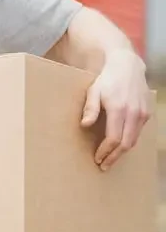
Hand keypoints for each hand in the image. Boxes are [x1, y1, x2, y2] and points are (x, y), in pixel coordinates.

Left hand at [80, 49, 150, 170]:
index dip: (105, 151)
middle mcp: (134, 113)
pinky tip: (119, 145)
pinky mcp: (147, 113)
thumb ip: (90, 109)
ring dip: (122, 151)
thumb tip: (84, 125)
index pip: (113, 138)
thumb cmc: (106, 80)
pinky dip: (129, 141)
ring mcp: (142, 113)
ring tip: (110, 159)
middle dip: (114, 157)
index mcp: (119, 109)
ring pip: (134, 139)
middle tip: (103, 165)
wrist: (127, 66)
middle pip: (126, 143)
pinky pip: (138, 132)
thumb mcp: (93, 91)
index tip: (97, 158)